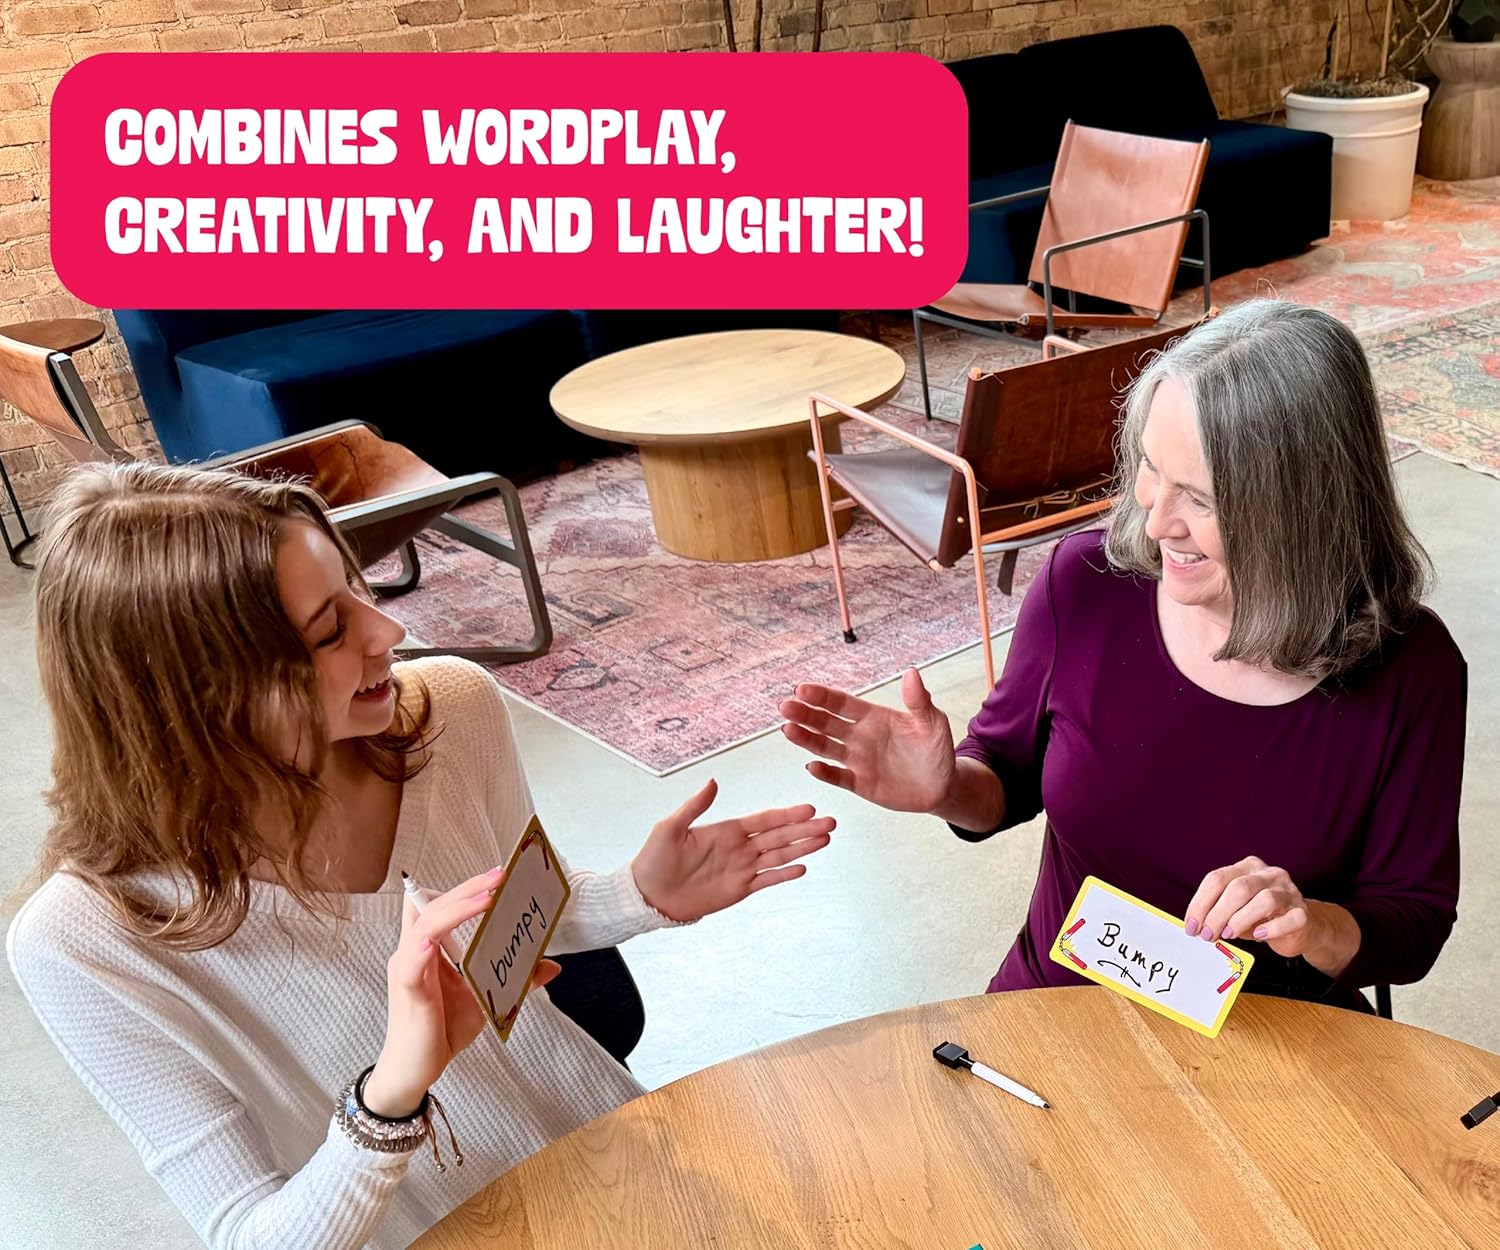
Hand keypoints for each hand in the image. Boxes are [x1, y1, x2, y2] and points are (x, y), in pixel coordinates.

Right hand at [362, 867, 560, 1117]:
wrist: (416, 1072)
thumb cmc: (443, 1030)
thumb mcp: (486, 1000)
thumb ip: (515, 981)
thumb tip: (551, 966)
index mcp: (429, 948)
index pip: (441, 905)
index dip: (464, 887)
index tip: (496, 874)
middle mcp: (414, 951)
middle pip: (435, 905)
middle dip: (468, 888)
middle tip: (499, 875)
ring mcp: (407, 968)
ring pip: (426, 924)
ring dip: (456, 908)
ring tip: (486, 898)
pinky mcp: (407, 990)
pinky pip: (413, 962)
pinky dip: (424, 947)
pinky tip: (436, 940)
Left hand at [630, 778, 834, 922]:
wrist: (648, 896)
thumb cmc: (654, 859)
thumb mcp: (670, 827)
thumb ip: (695, 806)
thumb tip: (713, 781)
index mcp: (726, 830)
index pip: (764, 819)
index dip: (787, 815)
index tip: (809, 809)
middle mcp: (739, 847)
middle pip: (779, 836)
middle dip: (805, 829)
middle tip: (830, 822)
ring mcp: (741, 869)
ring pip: (779, 856)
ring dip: (802, 848)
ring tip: (825, 840)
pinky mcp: (739, 890)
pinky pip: (766, 880)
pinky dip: (784, 874)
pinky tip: (802, 867)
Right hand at [778, 669, 954, 812]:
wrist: (942, 784)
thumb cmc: (936, 748)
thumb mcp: (932, 722)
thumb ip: (919, 701)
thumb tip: (912, 672)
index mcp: (872, 717)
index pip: (841, 704)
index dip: (821, 696)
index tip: (801, 689)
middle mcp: (859, 736)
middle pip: (826, 723)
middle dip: (805, 714)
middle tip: (785, 706)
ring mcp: (857, 760)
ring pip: (825, 748)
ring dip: (806, 739)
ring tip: (787, 730)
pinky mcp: (860, 783)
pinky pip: (838, 777)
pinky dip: (825, 773)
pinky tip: (812, 766)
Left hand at [1185, 855, 1310, 956]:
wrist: (1300, 927)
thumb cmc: (1261, 917)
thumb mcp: (1235, 909)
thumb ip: (1218, 912)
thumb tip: (1198, 925)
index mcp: (1247, 868)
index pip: (1217, 879)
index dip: (1200, 903)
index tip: (1192, 925)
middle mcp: (1269, 874)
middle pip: (1238, 888)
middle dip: (1217, 914)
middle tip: (1207, 935)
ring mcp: (1289, 891)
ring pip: (1263, 900)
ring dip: (1240, 920)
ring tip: (1229, 934)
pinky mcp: (1302, 912)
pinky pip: (1288, 919)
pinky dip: (1271, 928)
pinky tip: (1259, 935)